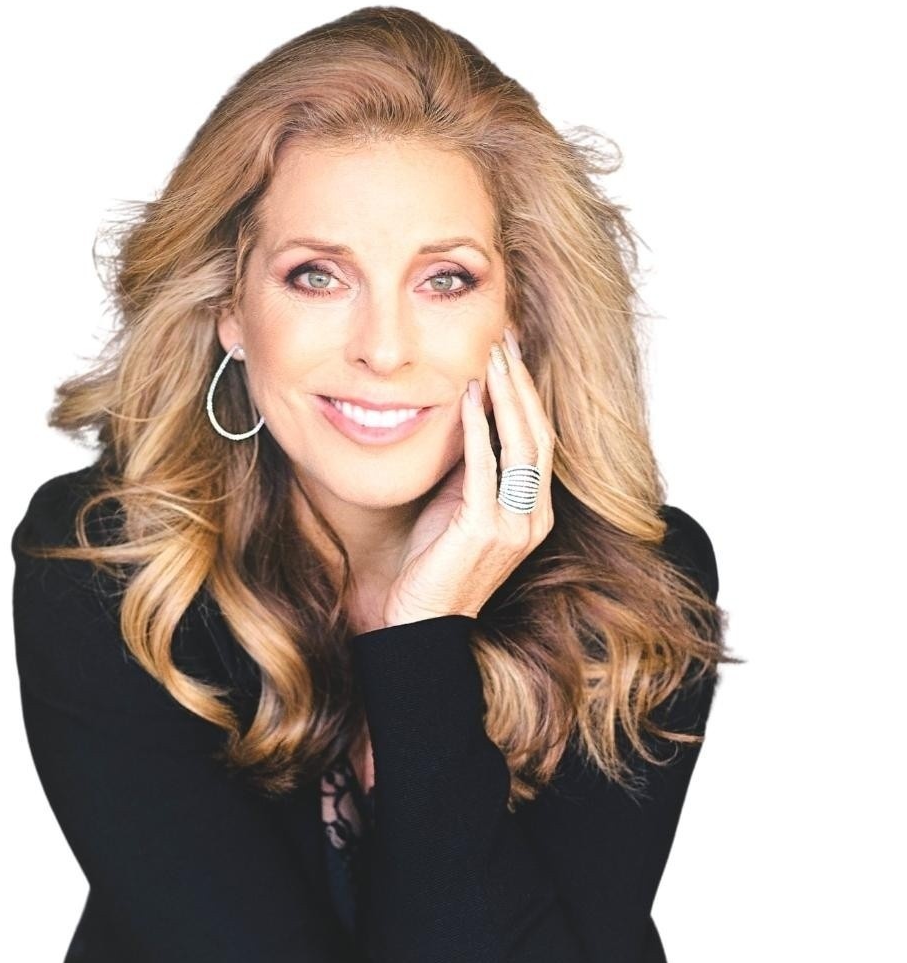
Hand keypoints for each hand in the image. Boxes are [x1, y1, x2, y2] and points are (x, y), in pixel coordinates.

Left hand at [382, 332, 555, 626]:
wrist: (421, 622)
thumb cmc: (434, 566)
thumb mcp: (459, 508)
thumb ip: (474, 470)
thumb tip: (471, 418)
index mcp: (535, 514)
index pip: (541, 442)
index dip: (529, 396)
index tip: (514, 356)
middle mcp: (533, 518)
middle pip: (540, 435)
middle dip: (523, 384)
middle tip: (507, 341)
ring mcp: (514, 525)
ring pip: (523, 444)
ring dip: (507, 395)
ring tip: (494, 355)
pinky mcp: (484, 529)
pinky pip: (487, 465)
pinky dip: (479, 426)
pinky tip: (469, 395)